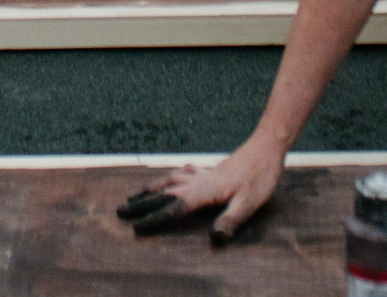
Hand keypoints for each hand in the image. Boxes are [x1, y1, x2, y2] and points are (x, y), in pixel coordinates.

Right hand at [138, 137, 284, 245]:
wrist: (266, 147)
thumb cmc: (260, 176)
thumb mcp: (248, 203)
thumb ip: (230, 220)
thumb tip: (213, 239)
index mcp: (203, 190)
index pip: (173, 208)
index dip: (154, 218)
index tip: (135, 227)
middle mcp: (197, 180)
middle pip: (164, 193)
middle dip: (142, 202)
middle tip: (120, 210)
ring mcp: (202, 173)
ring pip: (169, 180)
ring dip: (151, 188)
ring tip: (136, 194)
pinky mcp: (210, 170)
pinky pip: (181, 173)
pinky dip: (169, 176)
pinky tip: (171, 175)